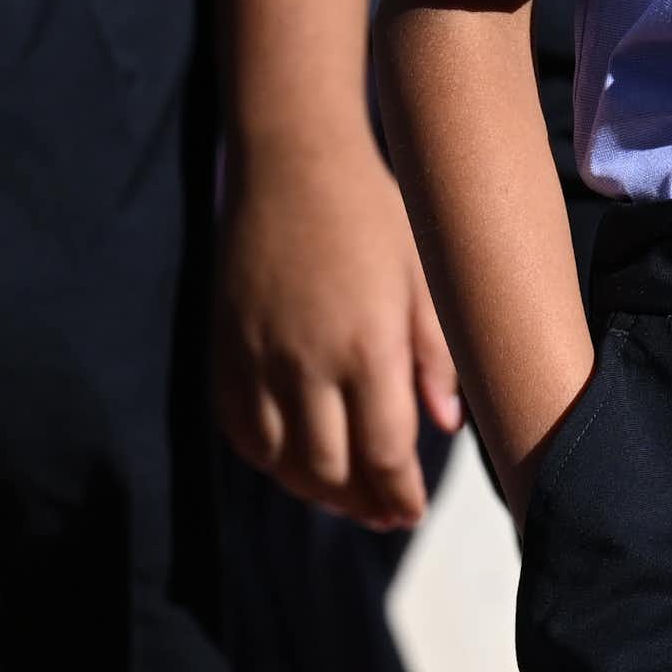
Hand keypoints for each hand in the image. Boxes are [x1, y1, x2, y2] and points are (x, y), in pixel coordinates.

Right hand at [215, 130, 462, 531]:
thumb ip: (437, 357)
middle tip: (383, 513)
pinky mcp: (225, 348)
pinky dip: (268, 458)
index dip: (400, 496)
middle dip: (361, 503)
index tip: (412, 512)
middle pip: (330, 470)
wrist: (292, 159)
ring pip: (281, 461)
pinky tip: (295, 459)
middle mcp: (308, 361)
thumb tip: (447, 427)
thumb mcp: (425, 279)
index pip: (385, 453)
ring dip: (314, 490)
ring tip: (344, 494)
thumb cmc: (373, 213)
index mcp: (368, 346)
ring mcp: (258, 358)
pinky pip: (240, 430)